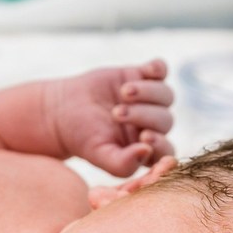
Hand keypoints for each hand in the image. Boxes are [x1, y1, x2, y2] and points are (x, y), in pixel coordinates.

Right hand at [48, 59, 174, 177]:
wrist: (66, 110)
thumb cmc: (83, 137)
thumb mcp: (99, 154)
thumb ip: (122, 164)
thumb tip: (146, 152)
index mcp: (146, 149)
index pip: (166, 150)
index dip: (161, 143)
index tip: (144, 136)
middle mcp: (153, 126)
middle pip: (165, 120)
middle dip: (143, 115)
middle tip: (117, 113)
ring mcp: (150, 101)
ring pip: (166, 95)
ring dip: (149, 92)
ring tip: (124, 92)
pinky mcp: (142, 77)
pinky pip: (161, 70)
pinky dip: (158, 68)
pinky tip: (147, 70)